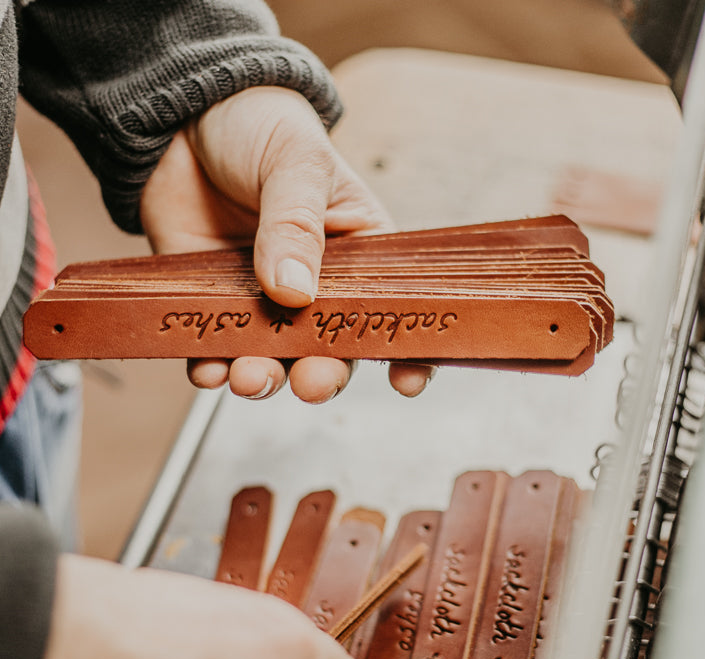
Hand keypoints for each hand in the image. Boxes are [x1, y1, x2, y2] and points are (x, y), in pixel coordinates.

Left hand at [140, 85, 434, 401]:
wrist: (183, 114)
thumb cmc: (260, 126)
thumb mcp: (294, 163)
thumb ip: (295, 226)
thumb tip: (294, 292)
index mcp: (357, 255)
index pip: (391, 309)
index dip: (406, 349)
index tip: (406, 381)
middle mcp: (314, 289)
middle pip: (329, 350)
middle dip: (322, 374)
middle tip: (310, 382)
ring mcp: (262, 302)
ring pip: (271, 359)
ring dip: (265, 378)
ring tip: (250, 378)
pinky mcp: (210, 305)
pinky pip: (213, 351)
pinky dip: (209, 367)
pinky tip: (207, 369)